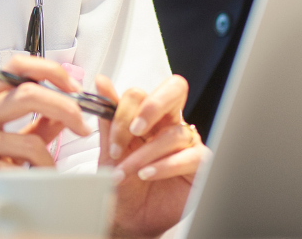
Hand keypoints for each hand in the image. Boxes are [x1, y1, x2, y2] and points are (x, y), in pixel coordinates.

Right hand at [0, 54, 94, 169]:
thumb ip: (34, 126)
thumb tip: (68, 112)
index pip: (16, 67)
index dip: (51, 71)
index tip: (74, 87)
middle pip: (29, 93)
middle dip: (66, 108)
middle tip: (83, 126)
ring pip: (29, 142)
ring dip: (50, 161)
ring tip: (50, 172)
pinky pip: (16, 172)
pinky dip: (32, 180)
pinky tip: (29, 185)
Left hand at [97, 74, 205, 237]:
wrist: (128, 218)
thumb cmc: (122, 184)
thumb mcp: (110, 151)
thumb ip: (108, 117)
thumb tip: (102, 83)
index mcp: (148, 117)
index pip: (143, 94)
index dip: (126, 111)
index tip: (113, 137)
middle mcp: (170, 124)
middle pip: (175, 89)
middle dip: (153, 105)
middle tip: (135, 130)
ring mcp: (187, 143)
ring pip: (175, 133)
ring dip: (146, 153)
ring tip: (128, 171)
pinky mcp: (199, 165)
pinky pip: (192, 156)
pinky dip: (166, 165)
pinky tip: (148, 174)